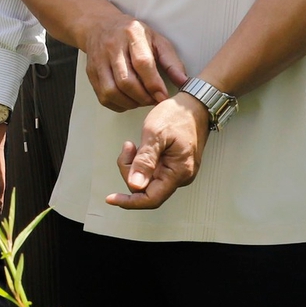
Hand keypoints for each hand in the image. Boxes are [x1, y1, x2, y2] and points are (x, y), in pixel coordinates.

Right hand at [81, 11, 188, 111]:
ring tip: (142, 101)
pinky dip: (118, 104)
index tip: (163, 96)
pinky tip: (128, 101)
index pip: (142, 63)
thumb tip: (184, 82)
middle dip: (143, 97)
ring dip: (130, 102)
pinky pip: (103, 96)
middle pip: (126, 81)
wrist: (100, 26)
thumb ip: (171, 61)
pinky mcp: (90, 72)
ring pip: (112, 91)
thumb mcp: (156, 40)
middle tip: (154, 100)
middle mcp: (112, 47)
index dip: (154, 84)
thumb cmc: (133, 35)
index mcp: (132, 35)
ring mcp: (98, 61)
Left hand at [107, 92, 208, 209]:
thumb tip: (135, 185)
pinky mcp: (173, 165)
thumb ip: (145, 160)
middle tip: (128, 147)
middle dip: (130, 172)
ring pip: (147, 180)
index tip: (111, 198)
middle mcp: (180, 177)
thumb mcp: (156, 134)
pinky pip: (151, 171)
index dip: (129, 201)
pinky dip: (140, 162)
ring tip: (132, 144)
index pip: (152, 199)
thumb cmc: (177, 115)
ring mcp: (177, 172)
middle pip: (146, 189)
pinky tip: (139, 147)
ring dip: (134, 165)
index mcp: (178, 172)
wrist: (195, 105)